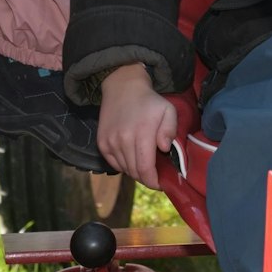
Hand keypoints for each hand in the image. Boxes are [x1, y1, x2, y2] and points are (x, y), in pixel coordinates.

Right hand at [98, 64, 178, 186]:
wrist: (123, 87)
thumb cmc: (149, 101)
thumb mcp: (168, 110)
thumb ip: (170, 130)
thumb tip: (164, 149)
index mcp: (141, 133)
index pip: (145, 169)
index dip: (153, 182)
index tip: (161, 184)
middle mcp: (123, 140)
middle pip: (135, 172)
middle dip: (146, 177)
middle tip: (155, 173)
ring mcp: (110, 142)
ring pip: (125, 169)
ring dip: (135, 171)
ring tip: (144, 163)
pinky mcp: (102, 143)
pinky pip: (114, 164)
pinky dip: (124, 165)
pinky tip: (132, 157)